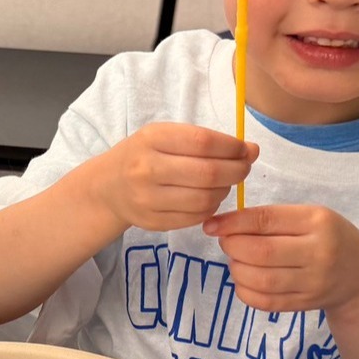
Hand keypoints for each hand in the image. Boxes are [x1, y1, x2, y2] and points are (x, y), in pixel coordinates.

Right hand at [84, 123, 255, 232]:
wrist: (107, 187)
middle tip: (244, 168)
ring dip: (225, 191)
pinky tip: (208, 197)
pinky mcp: (153, 222)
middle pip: (208, 173)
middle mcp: (147, 169)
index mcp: (152, 139)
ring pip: (205, 198)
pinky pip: (196, 217)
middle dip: (237, 171)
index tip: (247, 149)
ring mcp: (148, 199)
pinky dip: (211, 207)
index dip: (232, 147)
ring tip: (223, 183)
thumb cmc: (143, 155)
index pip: (203, 142)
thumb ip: (205, 140)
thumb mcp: (164, 136)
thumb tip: (251, 150)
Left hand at [203, 204, 358, 313]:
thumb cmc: (328, 238)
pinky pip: (265, 302)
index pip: (266, 220)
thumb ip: (271, 219)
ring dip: (237, 269)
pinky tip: (245, 280)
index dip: (232, 223)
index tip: (212, 225)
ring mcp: (313, 282)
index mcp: (318, 222)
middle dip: (233, 247)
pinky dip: (245, 291)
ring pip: (260, 279)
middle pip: (260, 252)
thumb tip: (222, 225)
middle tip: (227, 243)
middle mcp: (318, 253)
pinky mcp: (305, 304)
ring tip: (237, 261)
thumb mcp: (310, 217)